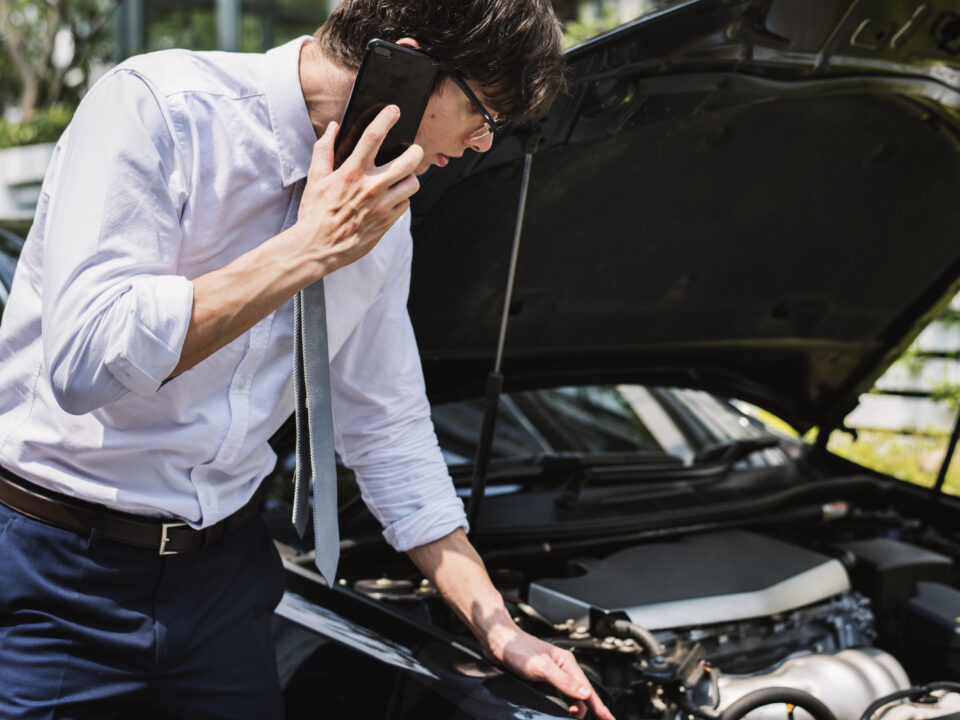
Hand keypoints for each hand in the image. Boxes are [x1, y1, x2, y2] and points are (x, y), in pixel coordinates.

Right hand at [294, 104, 422, 277]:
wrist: (318, 247)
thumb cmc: (315, 212)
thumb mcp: (315, 178)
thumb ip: (324, 149)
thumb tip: (332, 128)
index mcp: (352, 172)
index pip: (373, 137)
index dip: (386, 118)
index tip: (394, 110)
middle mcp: (371, 187)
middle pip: (409, 160)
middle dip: (415, 151)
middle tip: (413, 150)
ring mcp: (382, 206)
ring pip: (413, 184)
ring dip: (410, 177)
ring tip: (402, 177)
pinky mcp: (387, 222)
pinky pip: (406, 205)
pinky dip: (402, 199)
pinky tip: (392, 198)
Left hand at [484, 623, 615, 719]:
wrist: (498, 642)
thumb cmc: (518, 648)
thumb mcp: (542, 667)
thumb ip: (564, 681)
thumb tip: (584, 694)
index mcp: (567, 664)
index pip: (587, 690)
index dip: (599, 707)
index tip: (609, 719)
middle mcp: (562, 669)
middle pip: (580, 696)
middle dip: (583, 710)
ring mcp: (552, 675)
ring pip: (568, 697)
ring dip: (571, 707)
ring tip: (572, 717)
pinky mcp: (542, 679)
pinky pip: (556, 695)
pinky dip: (560, 704)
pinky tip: (560, 709)